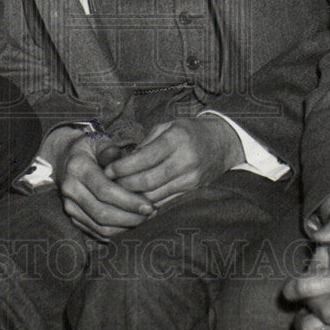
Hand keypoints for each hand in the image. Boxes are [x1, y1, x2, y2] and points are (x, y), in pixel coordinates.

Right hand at [49, 128, 154, 239]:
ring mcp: (69, 206)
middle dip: (130, 217)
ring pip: (100, 226)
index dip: (128, 201)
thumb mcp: (99, 141)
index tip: (149, 205)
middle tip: (151, 213)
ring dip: (126, 226)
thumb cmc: (89, 149)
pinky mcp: (73, 217)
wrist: (64, 158)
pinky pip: (97, 232)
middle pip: (102, 213)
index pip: (105, 190)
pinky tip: (132, 221)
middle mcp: (70, 189)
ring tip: (145, 217)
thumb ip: (111, 150)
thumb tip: (125, 163)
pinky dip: (117, 231)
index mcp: (78, 168)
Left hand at [104, 116, 243, 204]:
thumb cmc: (189, 132)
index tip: (108, 171)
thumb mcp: (167, 127)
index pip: (144, 158)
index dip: (123, 167)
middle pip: (148, 180)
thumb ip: (146, 143)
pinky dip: (148, 202)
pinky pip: (165, 202)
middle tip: (108, 185)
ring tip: (118, 194)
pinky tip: (136, 200)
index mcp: (176, 139)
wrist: (222, 143)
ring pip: (155, 195)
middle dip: (124, 185)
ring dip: (133, 197)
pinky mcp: (193, 192)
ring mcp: (191, 179)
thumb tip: (121, 161)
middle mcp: (185, 160)